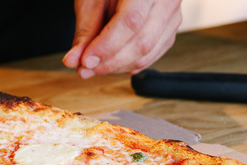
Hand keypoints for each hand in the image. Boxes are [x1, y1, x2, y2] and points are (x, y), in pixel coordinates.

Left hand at [62, 0, 181, 78]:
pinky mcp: (169, 29)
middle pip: (142, 42)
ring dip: (117, 66)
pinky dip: (128, 64)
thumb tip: (75, 60)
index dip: (107, 46)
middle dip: (110, 62)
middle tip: (85, 68)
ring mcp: (172, 15)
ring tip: (93, 67)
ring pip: (148, 53)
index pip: (131, 21)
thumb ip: (85, 30)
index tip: (86, 61)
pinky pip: (151, 55)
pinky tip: (109, 63)